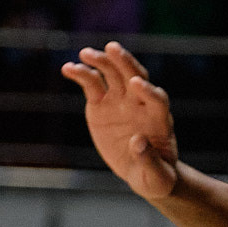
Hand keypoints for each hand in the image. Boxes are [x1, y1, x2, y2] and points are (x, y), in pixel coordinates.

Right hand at [61, 43, 180, 199]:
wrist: (142, 173)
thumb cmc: (155, 177)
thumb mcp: (156, 178)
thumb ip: (149, 160)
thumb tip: (138, 141)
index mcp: (159, 120)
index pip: (157, 100)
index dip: (148, 91)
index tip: (137, 84)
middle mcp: (140, 104)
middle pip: (135, 76)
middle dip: (125, 62)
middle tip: (112, 49)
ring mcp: (120, 101)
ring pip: (112, 74)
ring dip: (100, 61)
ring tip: (85, 54)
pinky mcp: (101, 104)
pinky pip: (91, 84)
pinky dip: (81, 74)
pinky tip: (68, 68)